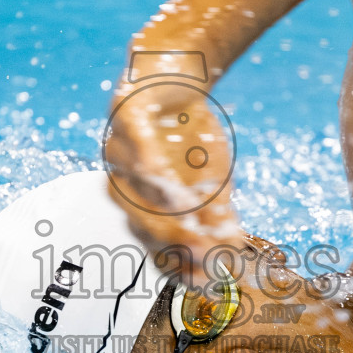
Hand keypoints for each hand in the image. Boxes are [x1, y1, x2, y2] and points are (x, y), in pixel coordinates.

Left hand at [103, 78, 246, 283]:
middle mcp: (121, 184)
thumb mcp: (212, 175)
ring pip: (133, 191)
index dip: (178, 266)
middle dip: (177, 242)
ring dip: (163, 212)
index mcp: (140, 206)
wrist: (175, 70)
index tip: (206, 282)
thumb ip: (216, 210)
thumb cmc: (189, 130)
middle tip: (206, 256)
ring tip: (191, 227)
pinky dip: (147, 164)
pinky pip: (135, 144)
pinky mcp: (124, 115)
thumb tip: (235, 246)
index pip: (154, 246)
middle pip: (143, 224)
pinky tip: (162, 178)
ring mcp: (118, 151)